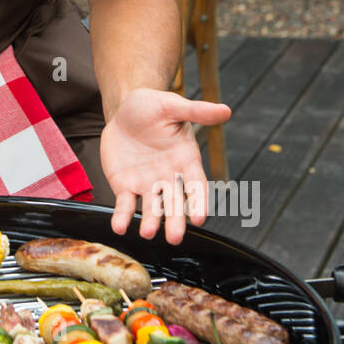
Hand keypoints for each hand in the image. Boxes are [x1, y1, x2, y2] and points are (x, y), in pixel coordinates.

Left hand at [100, 89, 230, 243]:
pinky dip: (122, 216)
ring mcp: (147, 184)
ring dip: (150, 222)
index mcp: (186, 160)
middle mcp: (169, 177)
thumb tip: (226, 110)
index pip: (196, 184)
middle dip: (175, 220)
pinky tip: (119, 226)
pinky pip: (125, 204)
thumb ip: (197, 112)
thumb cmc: (153, 107)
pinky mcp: (125, 186)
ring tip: (147, 233)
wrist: (123, 110)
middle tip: (175, 237)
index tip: (199, 218)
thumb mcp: (173, 105)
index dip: (199, 201)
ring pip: (152, 207)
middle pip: (175, 202)